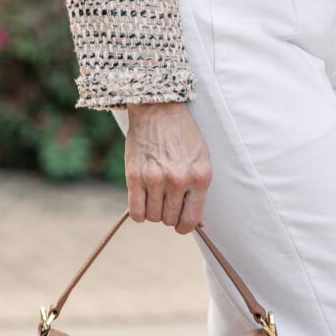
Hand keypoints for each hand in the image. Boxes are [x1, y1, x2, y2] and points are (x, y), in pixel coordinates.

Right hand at [124, 102, 211, 233]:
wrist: (158, 108)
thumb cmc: (182, 136)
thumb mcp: (201, 160)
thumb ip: (199, 192)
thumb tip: (200, 224)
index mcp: (199, 178)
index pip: (191, 220)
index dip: (185, 226)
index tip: (180, 223)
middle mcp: (178, 180)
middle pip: (170, 220)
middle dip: (168, 215)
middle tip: (166, 200)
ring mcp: (155, 178)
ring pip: (153, 217)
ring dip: (153, 212)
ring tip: (155, 196)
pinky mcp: (134, 176)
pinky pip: (136, 212)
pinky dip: (139, 213)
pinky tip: (142, 201)